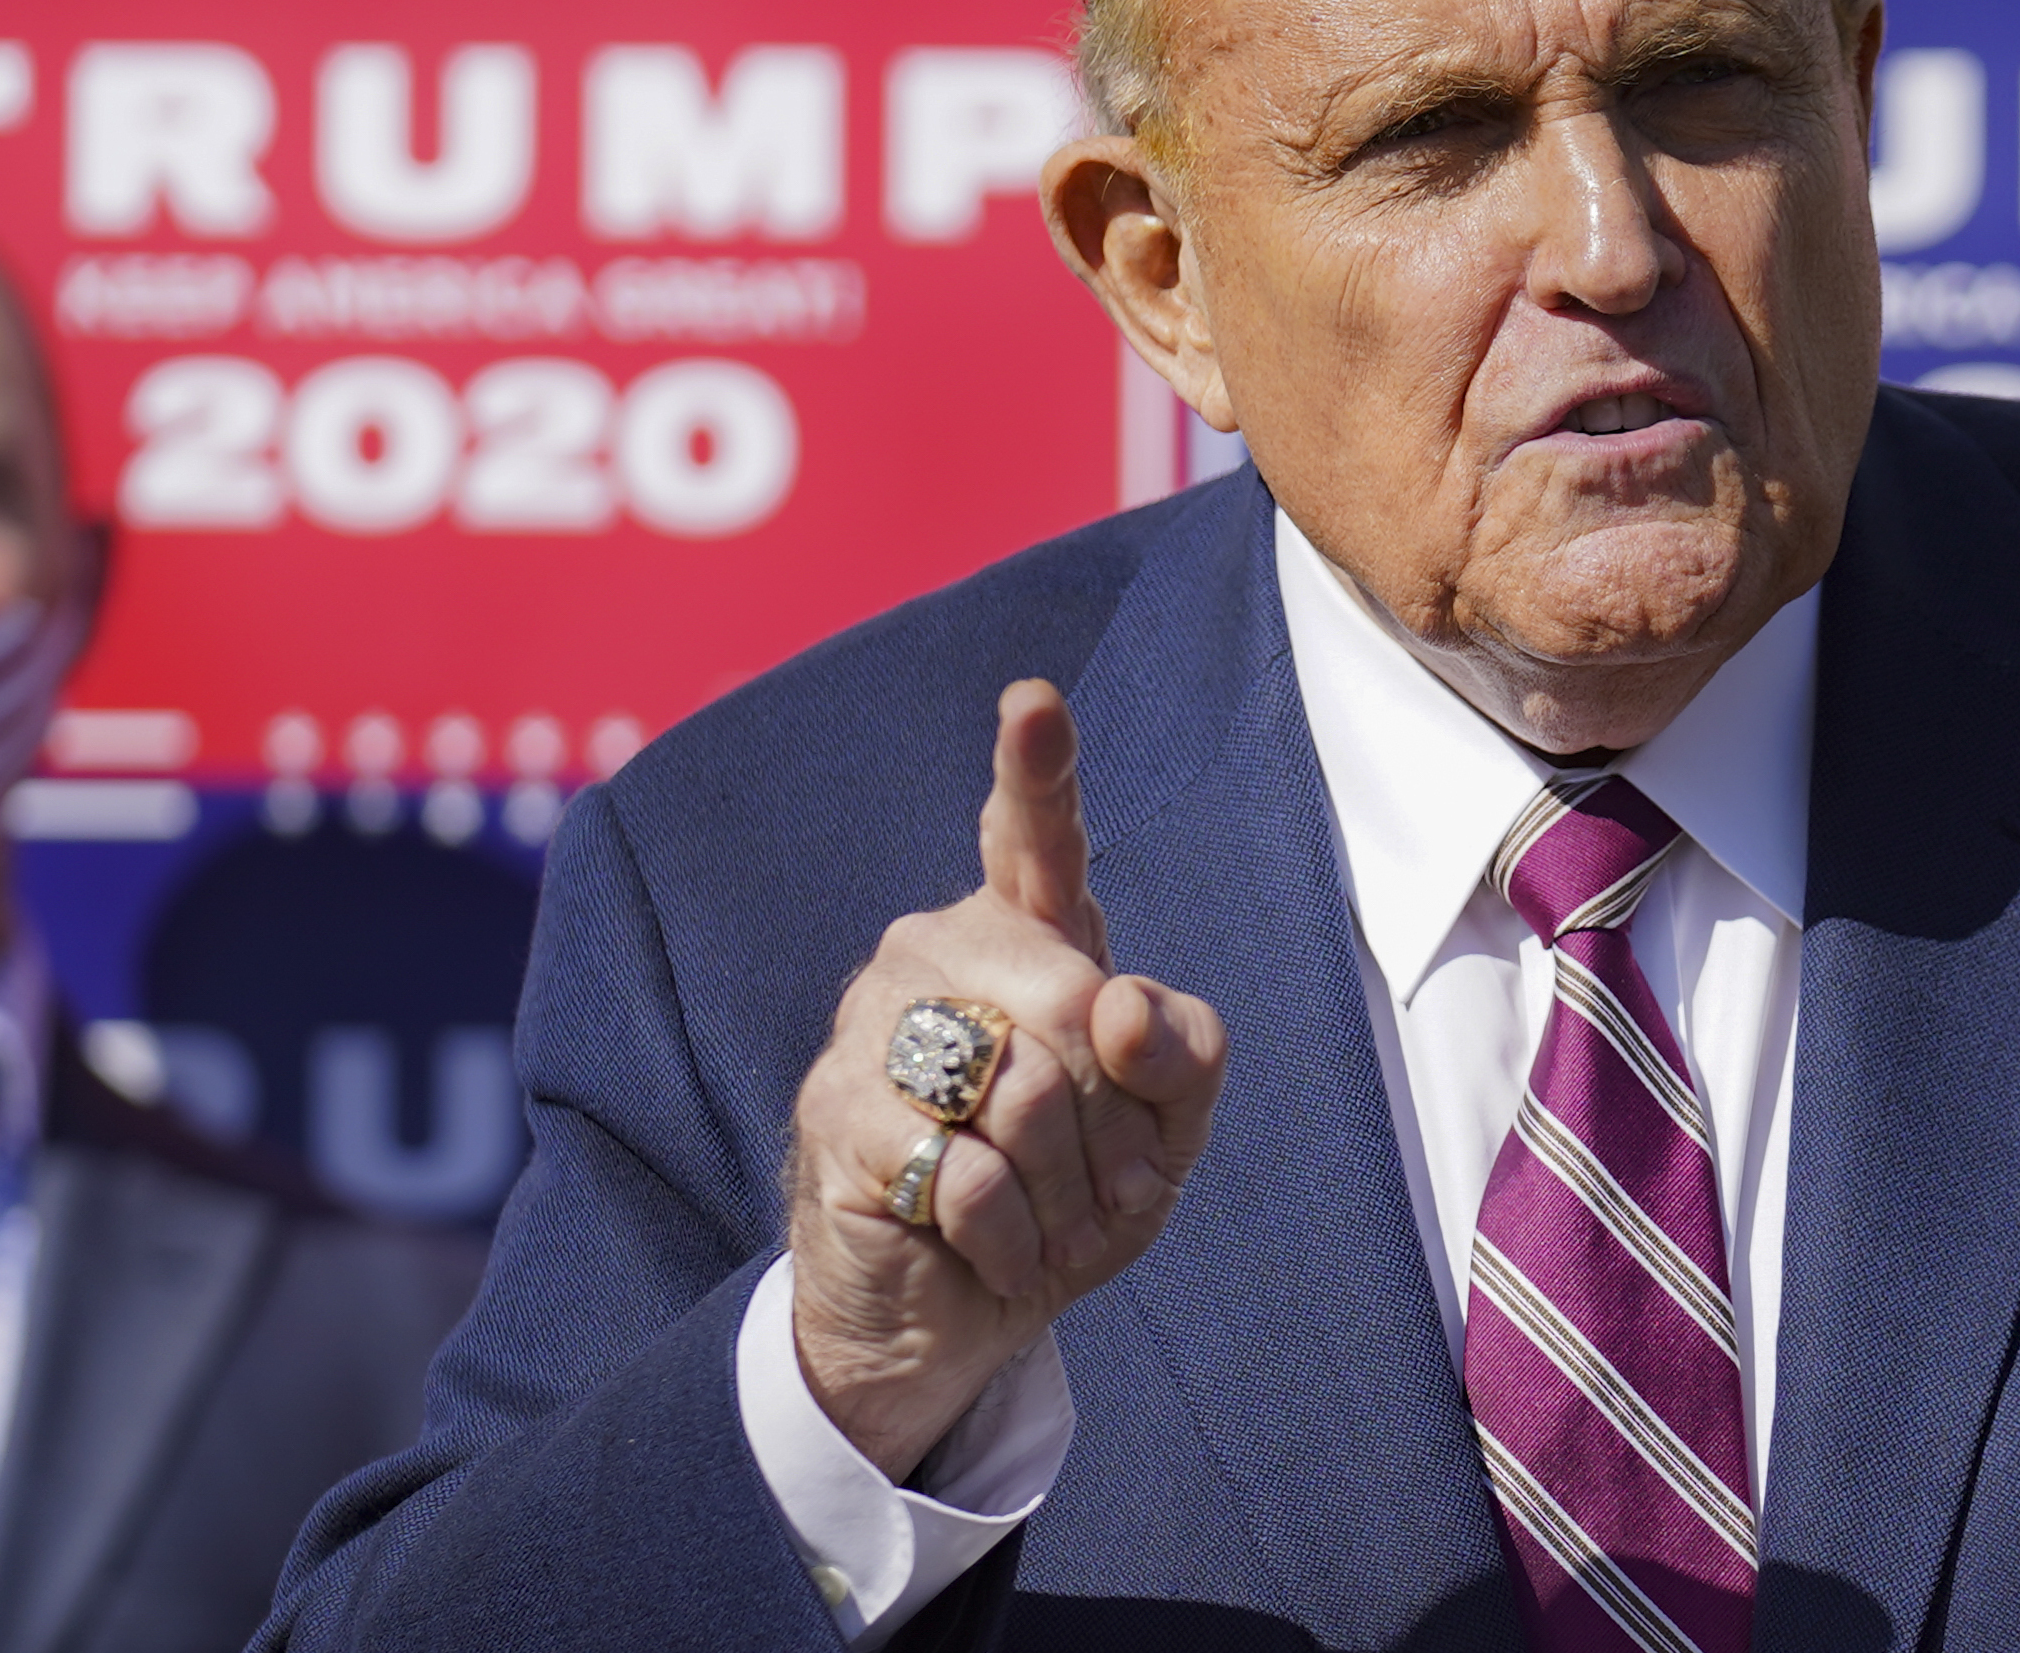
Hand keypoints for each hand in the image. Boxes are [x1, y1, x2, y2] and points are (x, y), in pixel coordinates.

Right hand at [786, 679, 1227, 1479]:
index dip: (1036, 768)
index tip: (1033, 704)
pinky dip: (1013, 1239)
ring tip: (1044, 1219)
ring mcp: (872, 1028)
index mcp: (1027, 933)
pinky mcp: (836, 1118)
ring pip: (1027, 1092)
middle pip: (1077, 1006)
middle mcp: (936, 952)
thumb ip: (1183, 1054)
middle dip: (1117, 1122)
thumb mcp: (1165, 1133)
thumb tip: (1117, 1000)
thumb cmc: (1068, 1194)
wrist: (958, 1315)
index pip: (1033, 835)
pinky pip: (972, 1174)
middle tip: (1099, 1183)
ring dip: (1067, 1192)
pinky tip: (992, 1250)